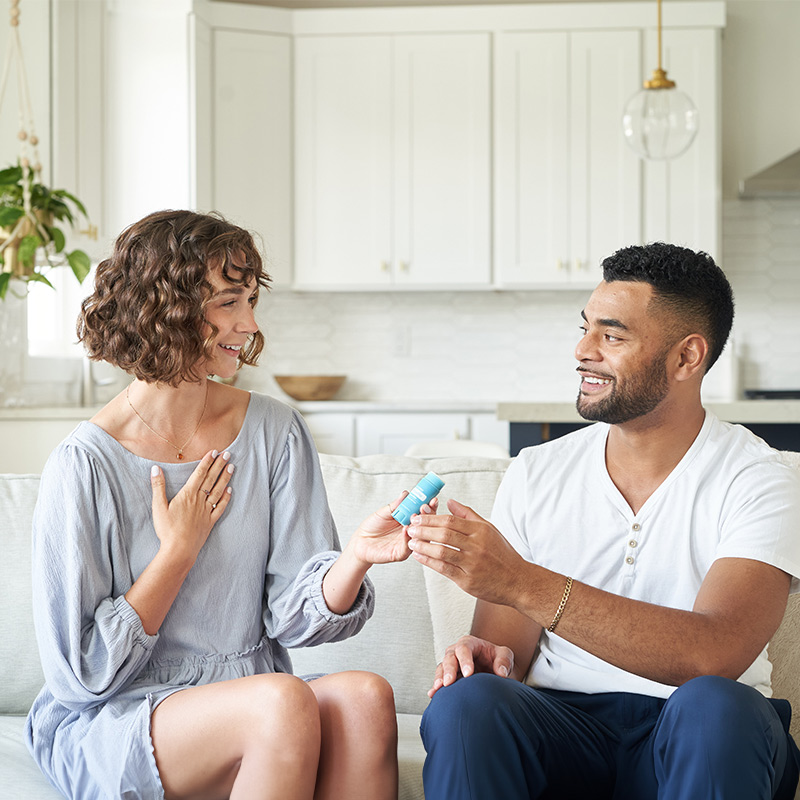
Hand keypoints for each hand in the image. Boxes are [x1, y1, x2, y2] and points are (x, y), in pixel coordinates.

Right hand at [150, 450, 233, 564]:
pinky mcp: (210, 522)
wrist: (179, 550)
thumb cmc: (167, 529)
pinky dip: (226, 498)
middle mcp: (199, 500)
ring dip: (225, 478)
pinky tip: (230, 490)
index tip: (214, 451)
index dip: (207, 462)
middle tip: (228, 454)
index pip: (199, 474)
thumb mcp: (158, 507)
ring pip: (218, 491)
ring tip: (232, 467)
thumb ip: (158, 487)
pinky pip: (221, 507)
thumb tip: (155, 468)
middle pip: (211, 479)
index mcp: (187, 495)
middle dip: (219, 465)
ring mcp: (206, 511)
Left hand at [348, 493, 438, 565]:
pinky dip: (407, 538)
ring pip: (421, 538)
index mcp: (409, 521)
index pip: (424, 514)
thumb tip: (406, 494)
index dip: (429, 506)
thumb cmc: (372, 527)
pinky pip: (407, 547)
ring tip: (416, 516)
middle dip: (428, 516)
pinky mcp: (400, 554)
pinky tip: (406, 529)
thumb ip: (396, 505)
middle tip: (424, 507)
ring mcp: (407, 543)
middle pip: (427, 526)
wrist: (359, 542)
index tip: (432, 499)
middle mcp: (411, 532)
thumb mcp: (384, 512)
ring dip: (420, 527)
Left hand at [407, 498, 526, 604]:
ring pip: (442, 551)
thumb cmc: (502, 553)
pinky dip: (429, 562)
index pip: (451, 520)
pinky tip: (419, 556)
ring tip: (411, 541)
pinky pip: (444, 569)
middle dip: (424, 530)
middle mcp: (477, 546)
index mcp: (481, 531)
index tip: (418, 516)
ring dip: (423, 545)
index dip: (432, 518)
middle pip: (444, 534)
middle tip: (410, 527)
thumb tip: (450, 502)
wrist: (517, 581)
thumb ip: (468, 514)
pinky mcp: (468, 580)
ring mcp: (472, 564)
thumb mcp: (489, 529)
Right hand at [429, 634, 513, 696]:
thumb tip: (501, 673)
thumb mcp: (505, 655)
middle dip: (449, 670)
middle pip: (449, 657)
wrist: (495, 671)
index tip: (468, 674)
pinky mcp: (449, 676)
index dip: (465, 660)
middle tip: (449, 682)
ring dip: (439, 678)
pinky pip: (439, 680)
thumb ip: (504, 661)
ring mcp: (451, 664)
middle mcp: (457, 652)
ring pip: (441, 668)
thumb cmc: (499, 660)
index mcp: (470, 643)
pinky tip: (432, 694)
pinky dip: (436, 687)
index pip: (464, 648)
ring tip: (438, 689)